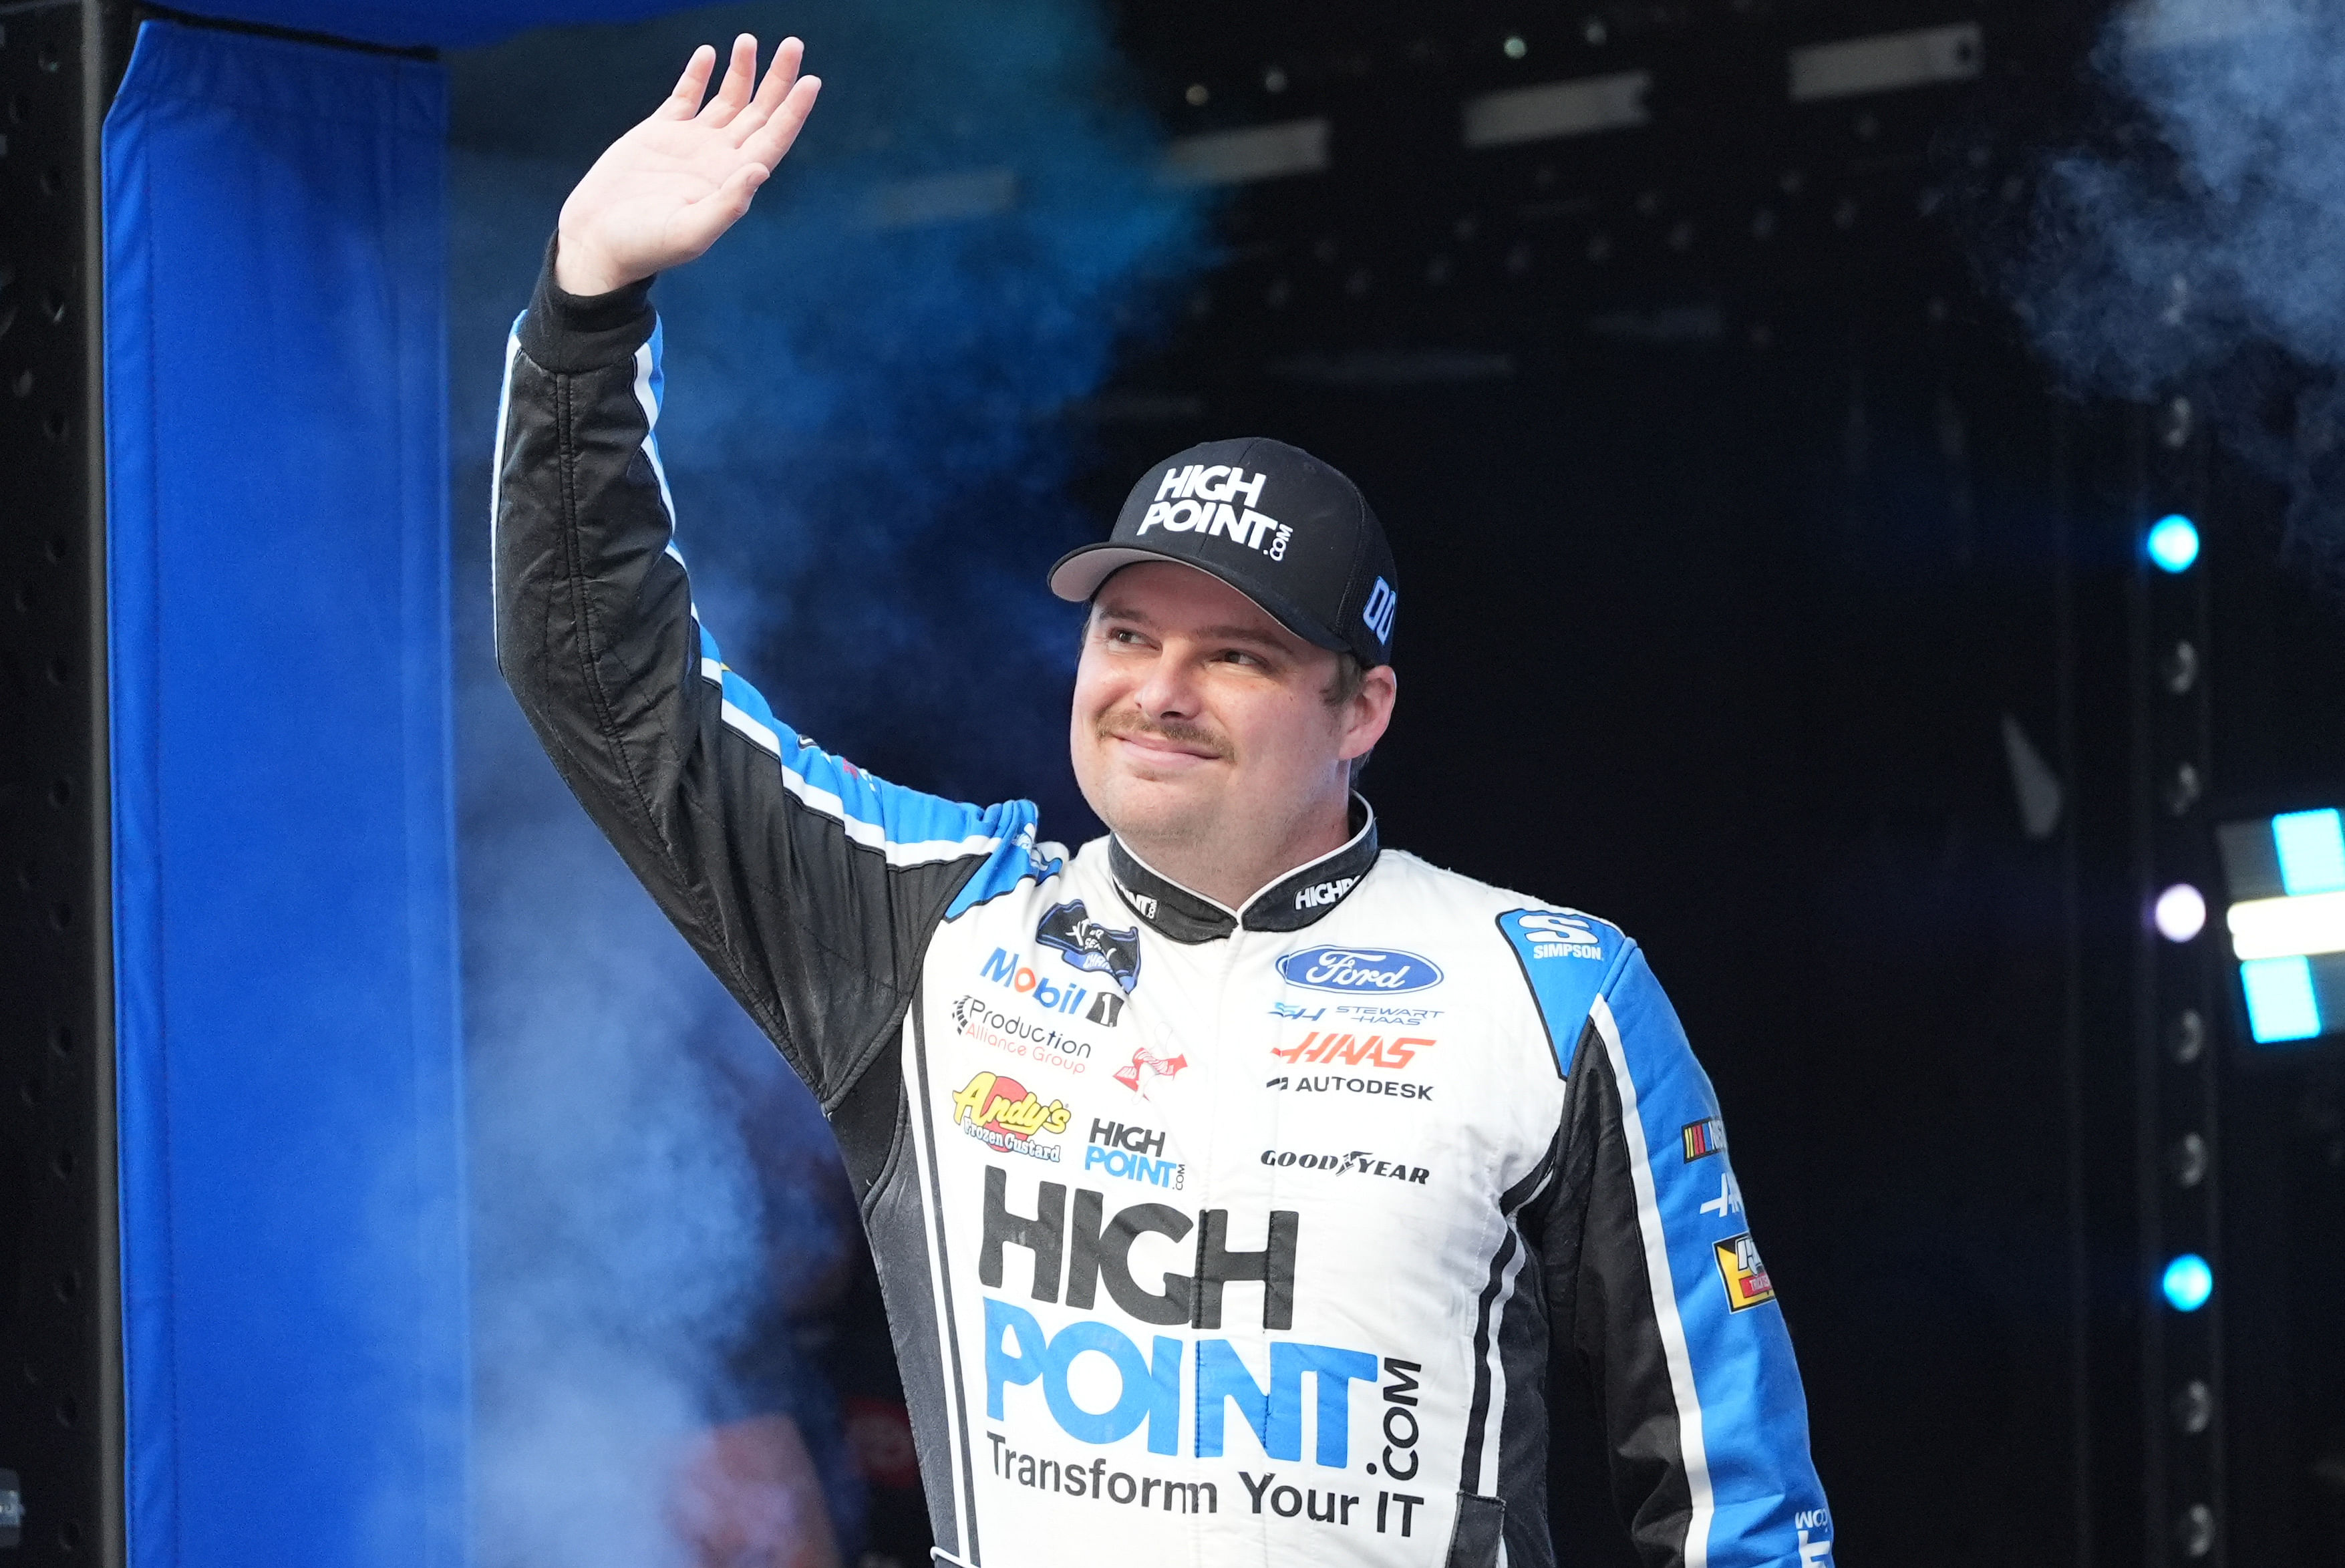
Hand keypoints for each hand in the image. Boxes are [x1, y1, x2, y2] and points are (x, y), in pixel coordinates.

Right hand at [554, 34, 820, 296]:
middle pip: (759, 112)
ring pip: (727, 99)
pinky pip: (685, 97)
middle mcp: (718, 159)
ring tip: (749, 41)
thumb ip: (728, 204)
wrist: (597, 241)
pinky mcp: (658, 133)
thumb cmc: (645, 246)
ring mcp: (690, 144)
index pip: (773, 139)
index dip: (794, 111)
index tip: (811, 81)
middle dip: (777, 79)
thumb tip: (760, 169)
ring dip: (742, 71)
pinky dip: (697, 75)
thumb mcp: (690, 233)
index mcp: (731, 180)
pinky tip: (709, 54)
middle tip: (793, 45)